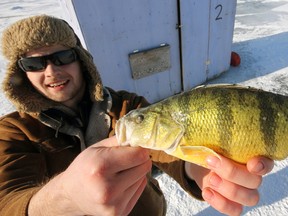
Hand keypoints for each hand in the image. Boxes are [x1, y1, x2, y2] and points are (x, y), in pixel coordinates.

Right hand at [29, 136, 151, 215]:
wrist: (70, 195)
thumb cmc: (84, 167)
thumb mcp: (97, 147)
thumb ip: (120, 139)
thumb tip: (140, 135)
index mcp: (100, 166)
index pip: (138, 155)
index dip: (140, 149)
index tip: (136, 147)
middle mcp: (107, 188)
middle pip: (144, 167)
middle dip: (139, 160)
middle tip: (127, 159)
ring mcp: (114, 204)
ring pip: (143, 179)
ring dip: (136, 173)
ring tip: (119, 173)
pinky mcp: (119, 213)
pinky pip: (139, 191)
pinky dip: (133, 184)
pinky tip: (120, 183)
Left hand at [185, 155, 273, 215]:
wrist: (203, 167)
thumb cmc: (213, 154)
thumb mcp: (215, 147)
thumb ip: (220, 146)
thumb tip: (214, 147)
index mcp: (253, 161)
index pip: (266, 164)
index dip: (262, 165)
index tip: (251, 164)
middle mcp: (253, 178)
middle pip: (255, 181)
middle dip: (231, 172)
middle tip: (212, 161)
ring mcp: (246, 194)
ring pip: (248, 198)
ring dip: (227, 188)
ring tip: (210, 178)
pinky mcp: (235, 206)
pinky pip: (235, 210)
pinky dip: (220, 202)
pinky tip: (207, 191)